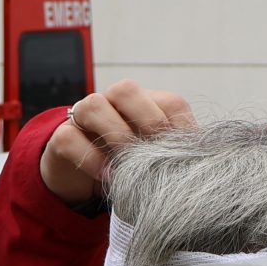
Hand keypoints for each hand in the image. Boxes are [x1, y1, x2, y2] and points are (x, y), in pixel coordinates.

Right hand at [37, 80, 195, 206]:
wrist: (84, 177)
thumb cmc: (129, 165)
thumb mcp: (155, 160)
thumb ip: (175, 155)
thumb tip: (204, 166)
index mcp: (146, 104)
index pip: (169, 102)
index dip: (181, 128)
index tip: (189, 156)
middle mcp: (114, 102)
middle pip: (127, 88)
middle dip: (147, 121)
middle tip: (156, 152)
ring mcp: (84, 116)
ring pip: (94, 105)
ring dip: (115, 136)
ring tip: (127, 166)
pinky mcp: (62, 136)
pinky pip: (70, 137)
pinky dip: (91, 158)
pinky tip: (107, 176)